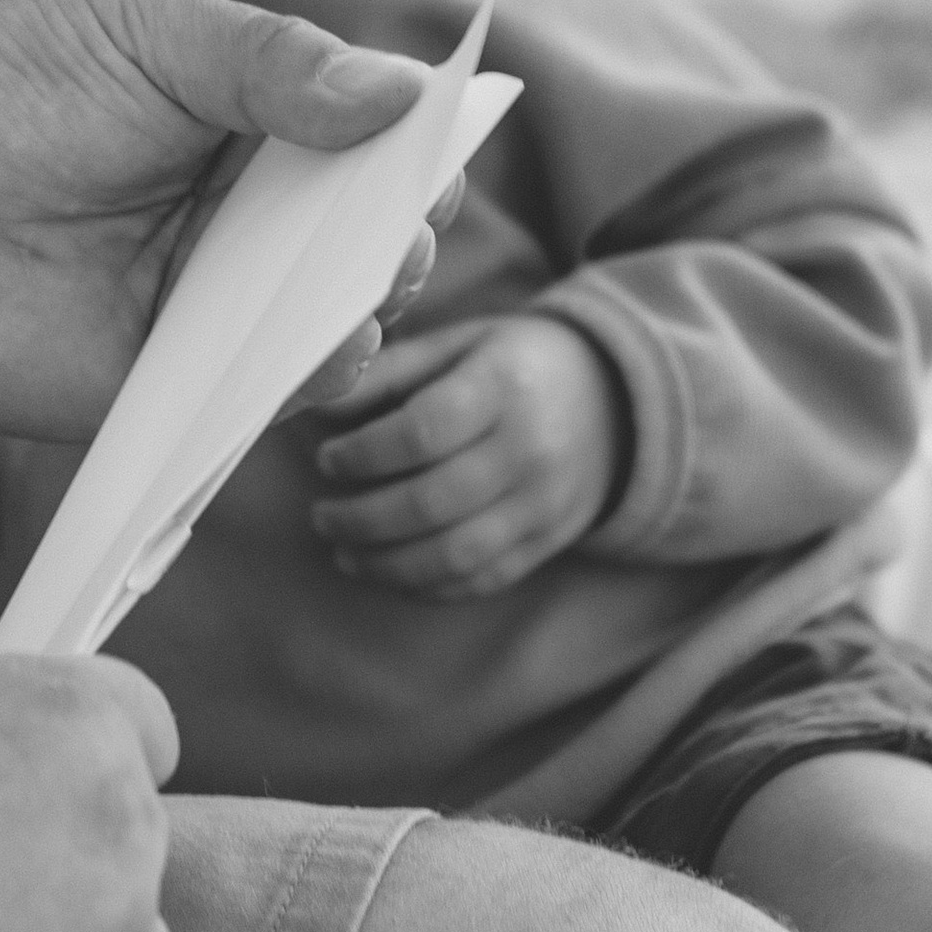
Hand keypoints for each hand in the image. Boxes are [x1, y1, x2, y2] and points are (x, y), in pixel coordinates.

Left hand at [0, 0, 434, 439]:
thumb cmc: (7, 83)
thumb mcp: (155, 34)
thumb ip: (277, 64)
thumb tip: (405, 92)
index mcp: (253, 130)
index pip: (368, 146)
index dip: (415, 152)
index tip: (442, 148)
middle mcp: (243, 225)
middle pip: (360, 241)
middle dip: (400, 233)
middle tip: (406, 221)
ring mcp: (207, 309)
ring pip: (324, 326)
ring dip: (365, 309)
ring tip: (373, 282)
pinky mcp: (162, 386)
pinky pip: (253, 398)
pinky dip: (301, 381)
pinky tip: (323, 351)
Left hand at [310, 312, 626, 595]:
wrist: (615, 403)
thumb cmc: (515, 366)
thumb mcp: (458, 346)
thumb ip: (386, 373)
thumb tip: (316, 402)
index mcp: (504, 386)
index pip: (422, 432)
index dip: (363, 454)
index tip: (327, 458)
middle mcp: (530, 450)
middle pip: (431, 502)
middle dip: (361, 518)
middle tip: (322, 514)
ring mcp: (543, 505)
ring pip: (454, 554)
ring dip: (385, 563)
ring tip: (343, 551)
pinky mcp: (547, 543)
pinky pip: (480, 579)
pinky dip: (426, 585)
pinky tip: (388, 571)